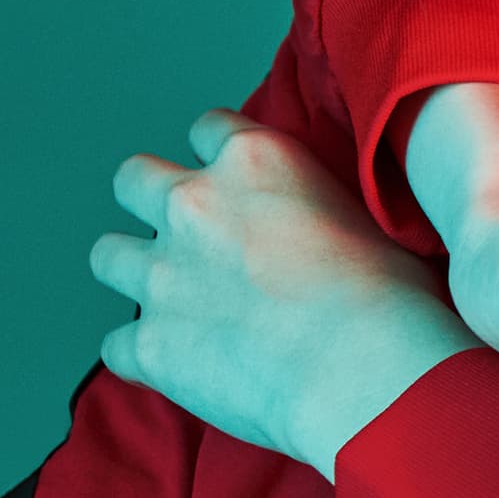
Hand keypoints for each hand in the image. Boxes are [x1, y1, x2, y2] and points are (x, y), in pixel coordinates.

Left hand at [90, 110, 471, 470]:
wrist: (366, 369)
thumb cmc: (391, 298)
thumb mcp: (364, 215)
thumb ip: (314, 205)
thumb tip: (319, 227)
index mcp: (252, 161)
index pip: (207, 128)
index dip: (215, 155)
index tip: (229, 179)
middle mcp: (194, 206)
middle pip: (133, 179)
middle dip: (150, 200)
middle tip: (186, 234)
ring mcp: (163, 276)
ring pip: (107, 255)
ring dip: (134, 272)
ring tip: (172, 299)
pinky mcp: (151, 346)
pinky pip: (116, 347)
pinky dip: (142, 358)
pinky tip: (178, 367)